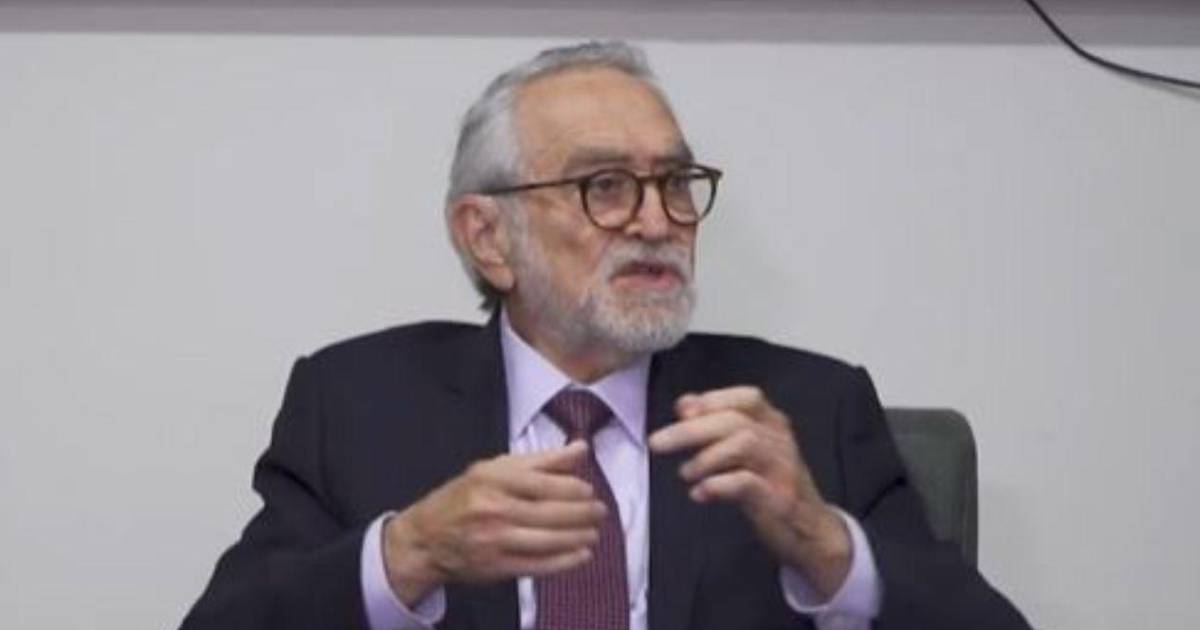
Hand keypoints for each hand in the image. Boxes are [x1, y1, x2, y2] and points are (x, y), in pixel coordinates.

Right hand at [382, 441, 606, 604]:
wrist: (426, 537)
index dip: (574, 488)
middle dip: (583, 513)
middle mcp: (494, 509)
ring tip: (594, 533)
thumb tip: (581, 448)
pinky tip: (582, 555)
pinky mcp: (496, 567)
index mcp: (494, 479)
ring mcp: (494, 541)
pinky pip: (538, 565)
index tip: (589, 490)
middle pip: (550, 512)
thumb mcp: (495, 468)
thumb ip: (541, 460)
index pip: (545, 483)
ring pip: (548, 540)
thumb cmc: (464, 497)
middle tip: (600, 512)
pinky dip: (565, 562)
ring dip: (578, 537)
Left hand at [647, 386, 851, 596]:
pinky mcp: (780, 500)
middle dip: (691, 430)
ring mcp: (783, 470)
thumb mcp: (748, 453)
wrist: (812, 532)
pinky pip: (748, 483)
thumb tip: (684, 405)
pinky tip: (699, 493)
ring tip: (684, 474)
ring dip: (706, 457)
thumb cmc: (772, 486)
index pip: (748, 398)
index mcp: (774, 425)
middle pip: (735, 421)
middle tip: (657, 442)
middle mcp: (781, 442)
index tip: (681, 411)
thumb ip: (719, 426)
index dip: (713, 400)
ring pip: (745, 444)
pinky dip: (718, 484)